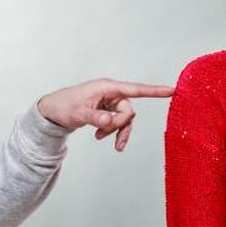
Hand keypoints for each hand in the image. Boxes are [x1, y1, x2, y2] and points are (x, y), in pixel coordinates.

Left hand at [37, 78, 174, 150]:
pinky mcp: (106, 109)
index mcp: (107, 87)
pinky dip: (111, 131)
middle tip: (104, 135)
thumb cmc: (64, 106)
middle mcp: (111, 92)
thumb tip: (110, 122)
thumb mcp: (79, 114)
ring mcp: (109, 101)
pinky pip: (117, 121)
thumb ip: (96, 118)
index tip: (172, 90)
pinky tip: (98, 137)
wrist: (53, 111)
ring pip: (124, 118)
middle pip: (128, 110)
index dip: (155, 91)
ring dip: (115, 131)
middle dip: (119, 125)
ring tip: (99, 139)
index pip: (135, 89)